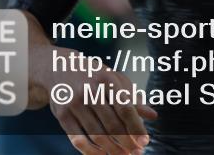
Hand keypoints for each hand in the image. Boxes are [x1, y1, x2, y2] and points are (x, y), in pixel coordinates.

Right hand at [31, 46, 156, 154]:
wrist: (60, 68)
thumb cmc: (96, 76)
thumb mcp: (115, 79)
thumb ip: (133, 97)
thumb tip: (153, 115)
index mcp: (108, 80)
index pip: (125, 108)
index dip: (136, 127)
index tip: (145, 141)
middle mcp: (90, 91)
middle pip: (112, 124)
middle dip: (126, 142)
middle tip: (136, 152)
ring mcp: (75, 103)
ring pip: (96, 134)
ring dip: (112, 150)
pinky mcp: (62, 115)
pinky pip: (78, 139)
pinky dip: (91, 151)